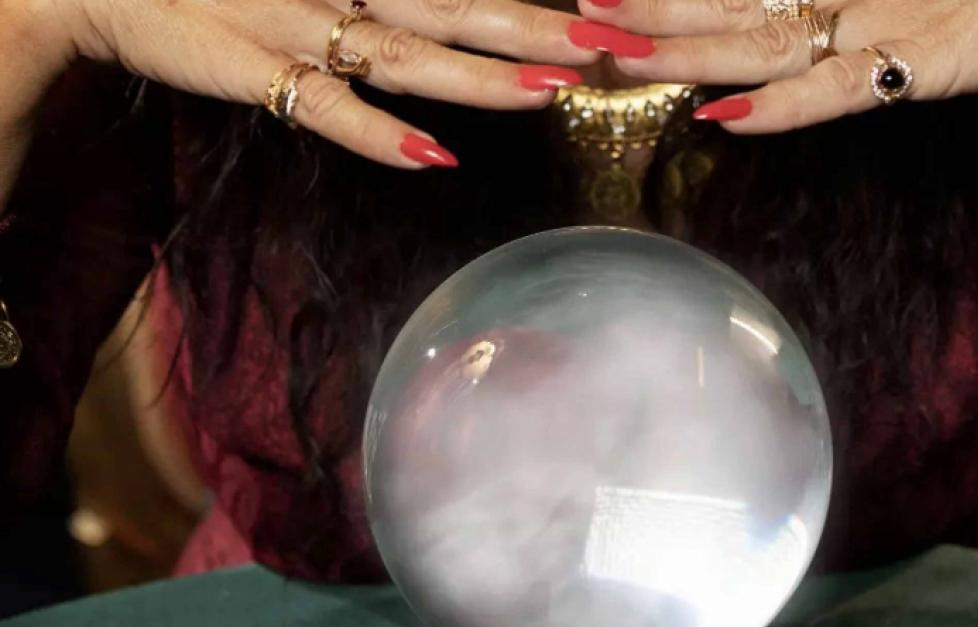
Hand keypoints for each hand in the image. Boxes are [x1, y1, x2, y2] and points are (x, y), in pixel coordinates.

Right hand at [26, 0, 609, 166]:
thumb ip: (382, 1)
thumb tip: (433, 18)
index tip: (605, 10)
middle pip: (460, 10)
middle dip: (543, 30)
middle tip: (617, 45)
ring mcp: (303, 29)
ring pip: (409, 55)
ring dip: (483, 77)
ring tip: (554, 92)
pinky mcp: (257, 69)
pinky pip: (324, 108)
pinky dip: (378, 132)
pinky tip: (435, 158)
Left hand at [578, 0, 977, 131]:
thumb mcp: (888, 13)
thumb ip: (826, 46)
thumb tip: (751, 76)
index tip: (603, 0)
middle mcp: (834, 2)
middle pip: (724, 10)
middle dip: (648, 16)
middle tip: (579, 17)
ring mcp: (868, 29)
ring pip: (759, 42)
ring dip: (686, 48)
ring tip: (617, 49)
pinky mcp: (909, 63)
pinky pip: (836, 92)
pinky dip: (783, 108)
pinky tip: (725, 117)